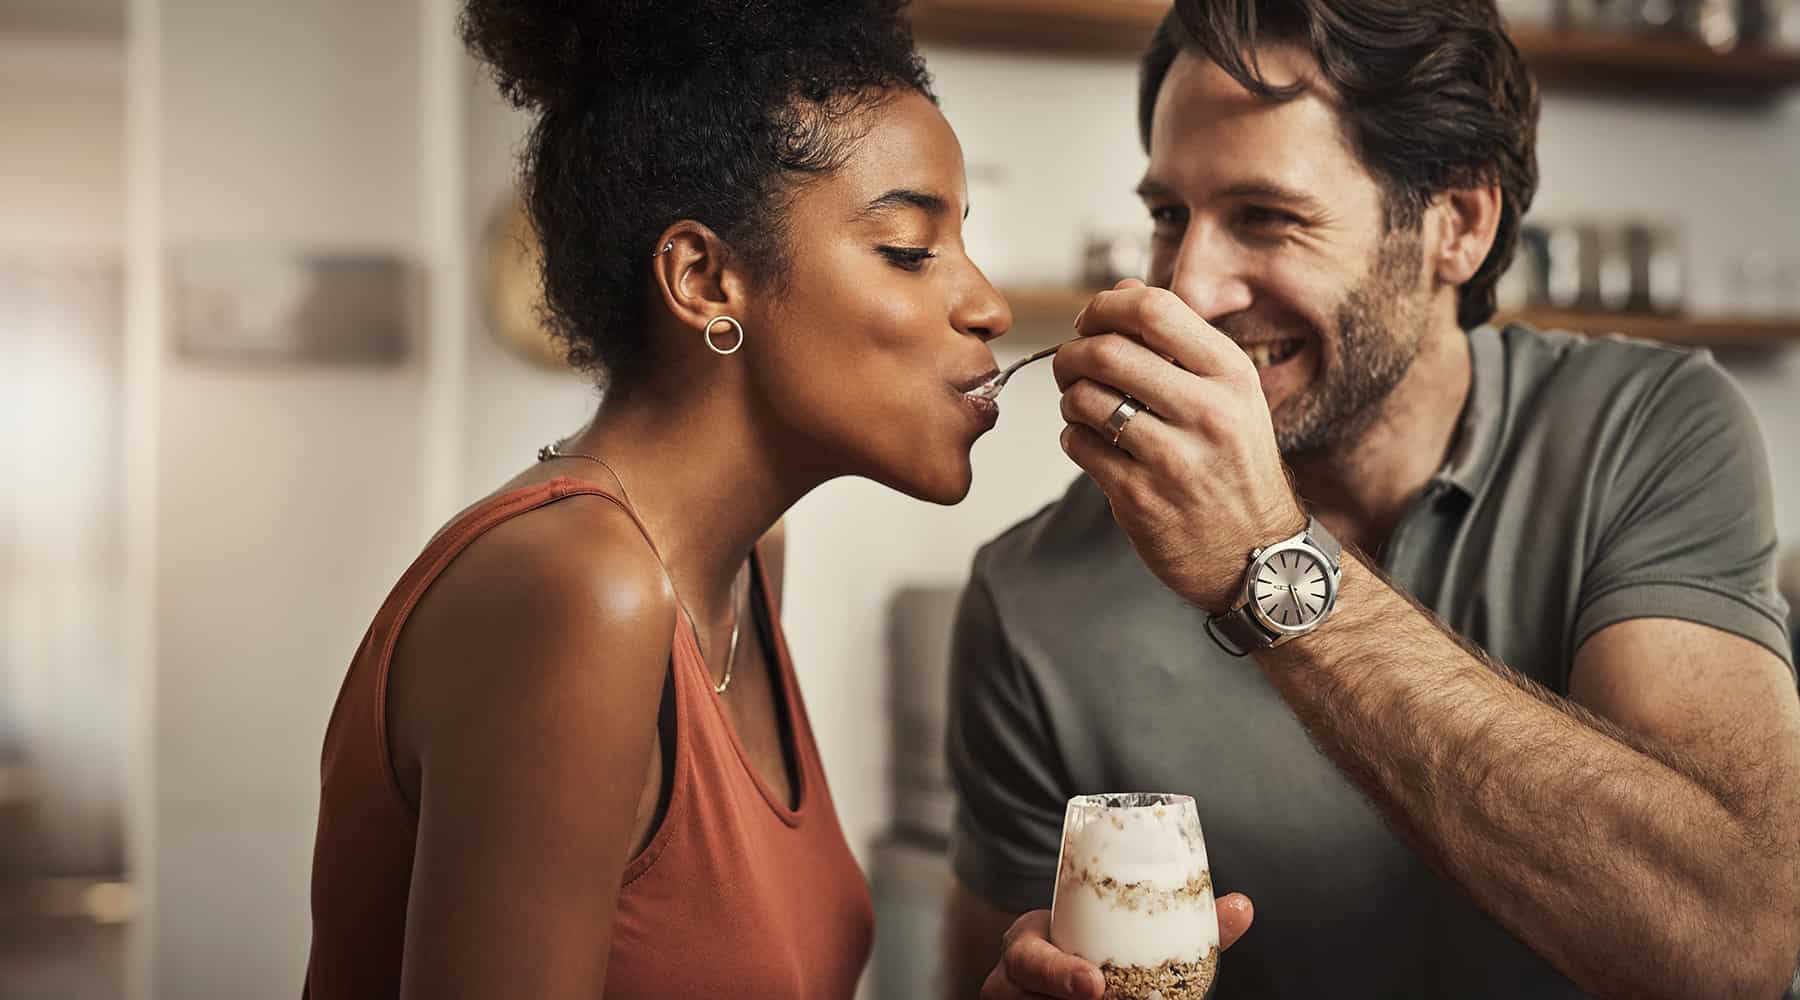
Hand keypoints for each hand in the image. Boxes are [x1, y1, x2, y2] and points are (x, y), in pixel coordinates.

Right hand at [979, 892, 1253, 999]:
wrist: (1044, 972)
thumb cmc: (1085, 946)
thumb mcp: (1113, 931)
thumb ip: (1179, 925)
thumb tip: (1242, 907)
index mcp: (1026, 946)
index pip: (1028, 959)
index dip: (1057, 974)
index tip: (1095, 985)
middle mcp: (1009, 983)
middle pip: (1026, 998)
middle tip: (1108, 998)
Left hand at [1053, 279, 1303, 610]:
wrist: (1258, 555)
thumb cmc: (1235, 466)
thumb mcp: (1230, 395)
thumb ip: (1180, 342)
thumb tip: (1122, 290)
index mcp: (1231, 375)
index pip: (1154, 308)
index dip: (1105, 306)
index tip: (1091, 322)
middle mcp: (1208, 412)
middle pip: (1106, 351)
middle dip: (1071, 353)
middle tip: (1070, 365)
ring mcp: (1173, 459)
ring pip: (1084, 399)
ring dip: (1070, 398)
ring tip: (1084, 408)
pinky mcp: (1141, 499)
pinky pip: (1078, 445)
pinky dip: (1073, 436)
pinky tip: (1093, 443)